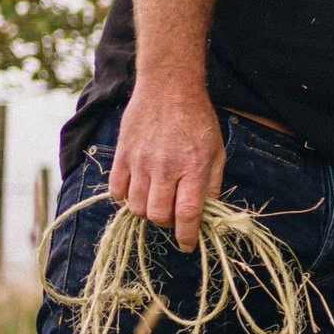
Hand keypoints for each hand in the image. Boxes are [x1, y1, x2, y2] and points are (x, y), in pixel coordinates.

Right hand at [110, 87, 223, 251]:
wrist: (169, 88)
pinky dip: (126, 198)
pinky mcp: (122, 155)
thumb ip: (212, 182)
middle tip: (174, 217)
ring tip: (157, 203)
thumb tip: (208, 210)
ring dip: (147, 212)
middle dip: (167, 224)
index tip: (188, 245)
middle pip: (158, 215)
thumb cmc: (198, 119)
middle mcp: (165, 168)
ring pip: (136, 206)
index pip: (188, 214)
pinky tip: (138, 192)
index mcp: (192, 168)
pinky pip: (116, 190)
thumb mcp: (217, 150)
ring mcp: (140, 162)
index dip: (188, 235)